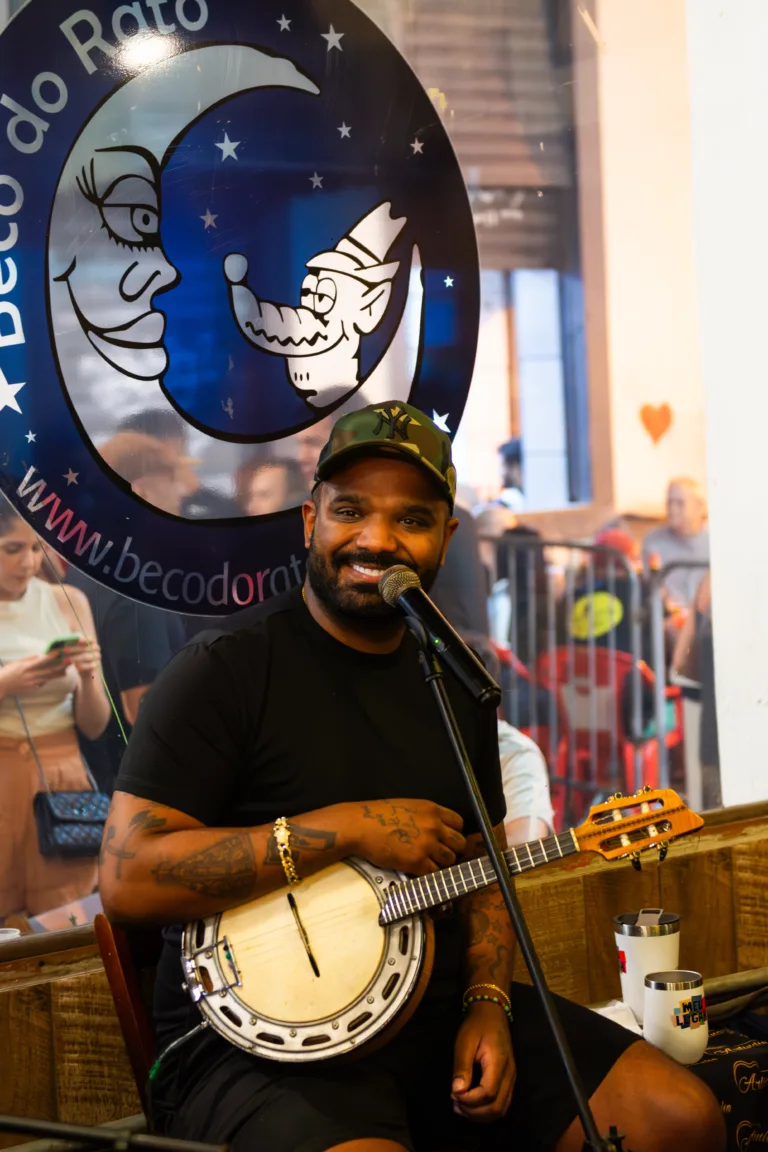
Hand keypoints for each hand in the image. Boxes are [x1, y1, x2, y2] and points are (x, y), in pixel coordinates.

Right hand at [0, 653, 67, 696]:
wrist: (1, 685)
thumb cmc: (8, 672)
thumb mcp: (16, 663)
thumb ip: (28, 659)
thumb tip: (38, 656)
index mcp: (26, 667)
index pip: (41, 661)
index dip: (50, 657)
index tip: (57, 653)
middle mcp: (31, 675)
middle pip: (48, 671)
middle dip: (59, 666)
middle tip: (68, 663)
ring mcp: (32, 683)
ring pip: (48, 678)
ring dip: (57, 674)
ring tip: (65, 671)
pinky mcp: (32, 688)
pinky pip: (43, 683)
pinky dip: (48, 679)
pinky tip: (54, 677)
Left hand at [63, 638, 101, 680]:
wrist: (85, 669)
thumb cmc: (78, 655)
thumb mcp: (76, 649)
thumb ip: (72, 645)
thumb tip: (62, 643)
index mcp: (92, 643)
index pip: (90, 639)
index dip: (84, 639)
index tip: (77, 639)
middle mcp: (96, 649)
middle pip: (84, 649)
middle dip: (73, 649)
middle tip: (63, 650)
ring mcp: (97, 658)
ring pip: (85, 657)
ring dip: (74, 658)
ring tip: (64, 660)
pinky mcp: (95, 666)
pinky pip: (88, 666)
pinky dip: (81, 666)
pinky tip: (74, 666)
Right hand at [350, 798, 465, 875]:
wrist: (359, 826)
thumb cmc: (377, 815)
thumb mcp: (408, 806)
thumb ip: (425, 816)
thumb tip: (436, 829)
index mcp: (432, 809)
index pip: (459, 823)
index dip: (454, 833)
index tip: (446, 839)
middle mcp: (434, 826)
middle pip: (459, 843)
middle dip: (452, 850)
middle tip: (440, 854)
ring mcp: (427, 844)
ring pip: (450, 860)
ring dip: (440, 863)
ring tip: (427, 862)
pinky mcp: (417, 861)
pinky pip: (434, 873)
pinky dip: (427, 873)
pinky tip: (417, 869)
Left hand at [451, 1001, 515, 1122]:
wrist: (492, 1014)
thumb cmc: (476, 1026)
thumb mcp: (464, 1042)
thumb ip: (462, 1067)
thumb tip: (457, 1091)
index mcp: (498, 1063)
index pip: (488, 1093)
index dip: (470, 1100)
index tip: (453, 1094)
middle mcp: (509, 1075)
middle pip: (496, 1107)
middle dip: (474, 1112)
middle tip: (455, 1103)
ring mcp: (511, 1079)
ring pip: (500, 1109)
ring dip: (480, 1115)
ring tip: (461, 1107)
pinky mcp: (509, 1081)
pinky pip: (502, 1104)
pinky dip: (487, 1111)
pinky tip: (471, 1106)